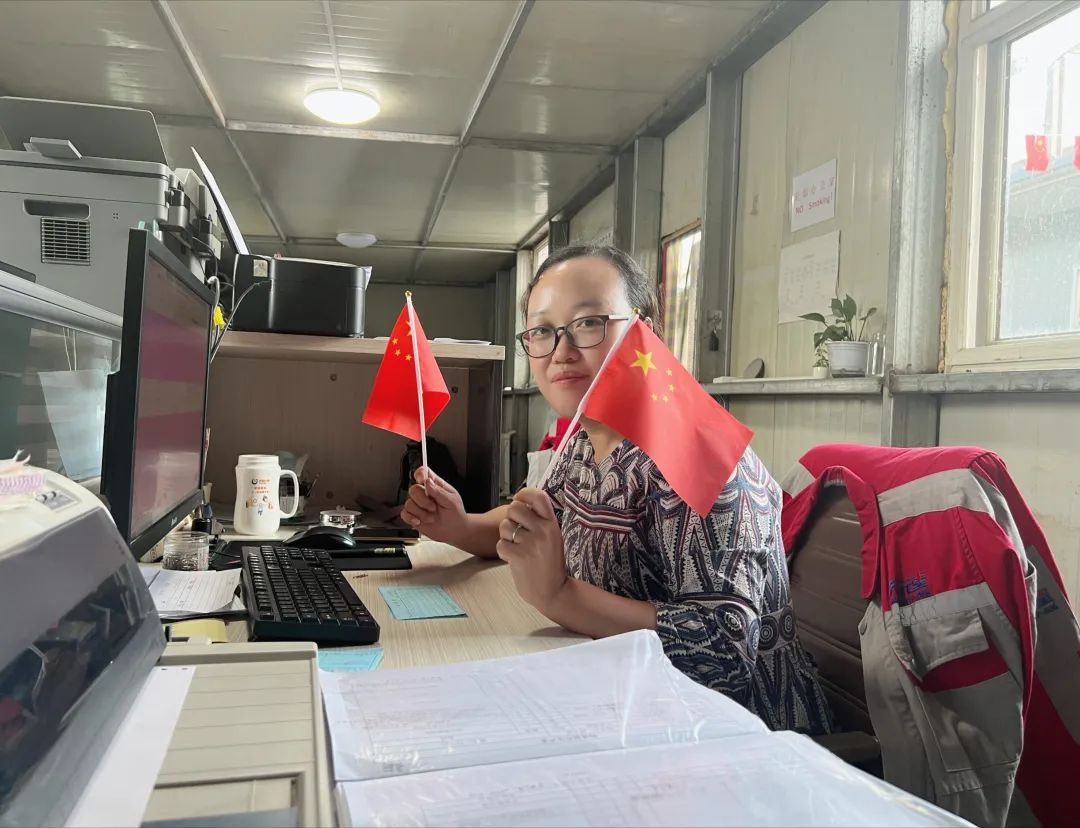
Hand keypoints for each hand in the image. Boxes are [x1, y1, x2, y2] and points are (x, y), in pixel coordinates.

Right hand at [400, 467, 467, 544]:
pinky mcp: (413, 515)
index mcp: (435, 485)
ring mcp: (418, 504)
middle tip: (433, 507)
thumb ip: (439, 491)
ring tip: (431, 517)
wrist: (454, 531)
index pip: (423, 472)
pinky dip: (411, 518)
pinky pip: (404, 514)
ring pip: (409, 503)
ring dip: (421, 513)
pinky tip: (420, 521)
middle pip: (413, 489)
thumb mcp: (452, 501)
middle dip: (423, 501)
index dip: (419, 474)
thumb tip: (428, 482)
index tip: (421, 481)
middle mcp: (424, 493)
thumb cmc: (455, 514)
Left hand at [496, 488, 568, 613]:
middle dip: (510, 518)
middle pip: (515, 508)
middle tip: (516, 531)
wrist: (553, 591)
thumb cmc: (549, 564)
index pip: (538, 496)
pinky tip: (514, 558)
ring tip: (516, 547)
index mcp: (552, 523)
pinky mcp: (519, 556)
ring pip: (505, 526)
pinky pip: (500, 544)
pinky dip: (503, 552)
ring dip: (505, 536)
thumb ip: (539, 520)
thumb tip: (520, 501)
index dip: (524, 494)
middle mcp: (543, 530)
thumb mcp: (552, 537)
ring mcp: (531, 543)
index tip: (518, 499)